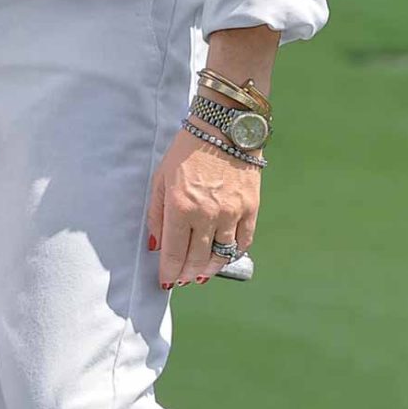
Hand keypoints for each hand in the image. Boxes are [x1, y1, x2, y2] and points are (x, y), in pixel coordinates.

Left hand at [147, 128, 260, 290]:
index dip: (169, 272)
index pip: (175, 253)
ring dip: (209, 268)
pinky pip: (243, 241)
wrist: (224, 128)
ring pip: (222, 255)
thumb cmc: (186, 151)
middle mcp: (207, 214)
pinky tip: (223, 255)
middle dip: (187, 274)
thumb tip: (157, 245)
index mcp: (181, 207)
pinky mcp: (251, 208)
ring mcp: (232, 213)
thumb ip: (156, 214)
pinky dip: (233, 253)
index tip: (166, 280)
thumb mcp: (161, 178)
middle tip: (182, 279)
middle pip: (197, 260)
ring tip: (201, 272)